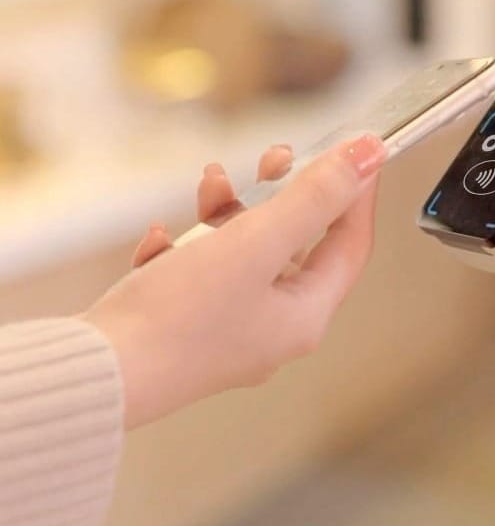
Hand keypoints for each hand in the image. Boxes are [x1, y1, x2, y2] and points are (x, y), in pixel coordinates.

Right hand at [82, 136, 386, 428]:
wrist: (94, 375)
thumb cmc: (179, 317)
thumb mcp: (256, 243)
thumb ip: (314, 196)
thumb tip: (368, 154)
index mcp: (304, 315)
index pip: (349, 243)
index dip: (356, 193)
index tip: (354, 150)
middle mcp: (274, 327)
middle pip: (297, 245)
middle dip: (285, 195)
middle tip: (275, 155)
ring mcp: (229, 330)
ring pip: (245, 254)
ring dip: (230, 212)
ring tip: (210, 180)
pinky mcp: (185, 328)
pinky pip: (199, 273)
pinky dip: (185, 246)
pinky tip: (158, 239)